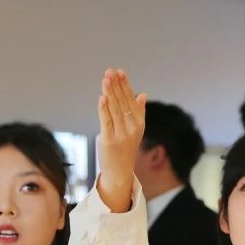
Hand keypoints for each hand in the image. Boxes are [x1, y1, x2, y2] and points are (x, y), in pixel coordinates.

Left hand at [96, 69, 145, 213]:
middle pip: (123, 102)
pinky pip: (106, 121)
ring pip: (115, 109)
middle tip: (111, 71)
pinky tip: (102, 97)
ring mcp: (121, 135)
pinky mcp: (110, 141)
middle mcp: (132, 128)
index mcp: (139, 124)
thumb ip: (138, 112)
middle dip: (117, 86)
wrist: (120, 173)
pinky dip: (104, 109)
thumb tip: (142, 94)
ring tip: (106, 79)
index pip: (131, 100)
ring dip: (110, 93)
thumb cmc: (125, 150)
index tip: (120, 72)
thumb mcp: (134, 131)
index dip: (126, 86)